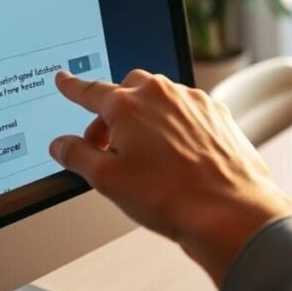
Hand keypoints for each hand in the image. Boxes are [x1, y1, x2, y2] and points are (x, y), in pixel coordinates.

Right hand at [49, 69, 291, 286]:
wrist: (229, 211)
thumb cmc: (172, 197)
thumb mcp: (107, 181)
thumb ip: (78, 156)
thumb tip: (62, 145)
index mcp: (128, 105)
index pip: (90, 91)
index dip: (72, 87)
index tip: (64, 79)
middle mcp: (162, 94)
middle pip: (126, 90)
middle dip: (113, 112)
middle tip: (108, 146)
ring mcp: (194, 101)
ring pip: (160, 98)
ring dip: (146, 117)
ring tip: (145, 155)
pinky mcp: (218, 114)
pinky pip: (187, 110)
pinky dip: (174, 124)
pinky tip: (176, 154)